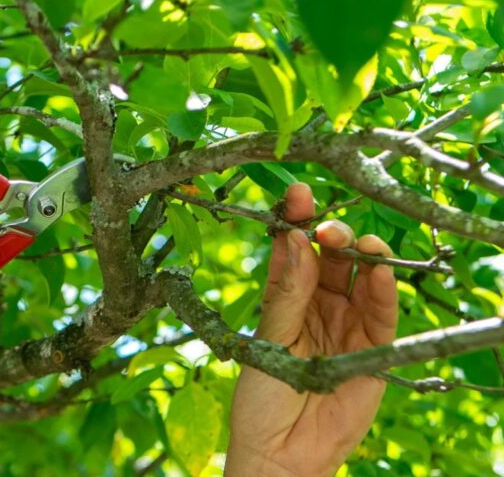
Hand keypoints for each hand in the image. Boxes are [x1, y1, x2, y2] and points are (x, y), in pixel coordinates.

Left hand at [225, 183, 397, 476]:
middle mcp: (317, 303)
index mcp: (286, 296)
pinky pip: (381, 312)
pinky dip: (383, 290)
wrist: (281, 450)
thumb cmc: (262, 396)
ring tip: (355, 245)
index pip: (295, 249)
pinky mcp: (371, 346)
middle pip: (332, 257)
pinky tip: (378, 271)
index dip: (297, 220)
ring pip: (361, 277)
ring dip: (362, 255)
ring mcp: (346, 322)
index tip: (297, 193)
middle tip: (325, 228)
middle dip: (331, 234)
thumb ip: (288, 292)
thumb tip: (295, 239)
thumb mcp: (269, 339)